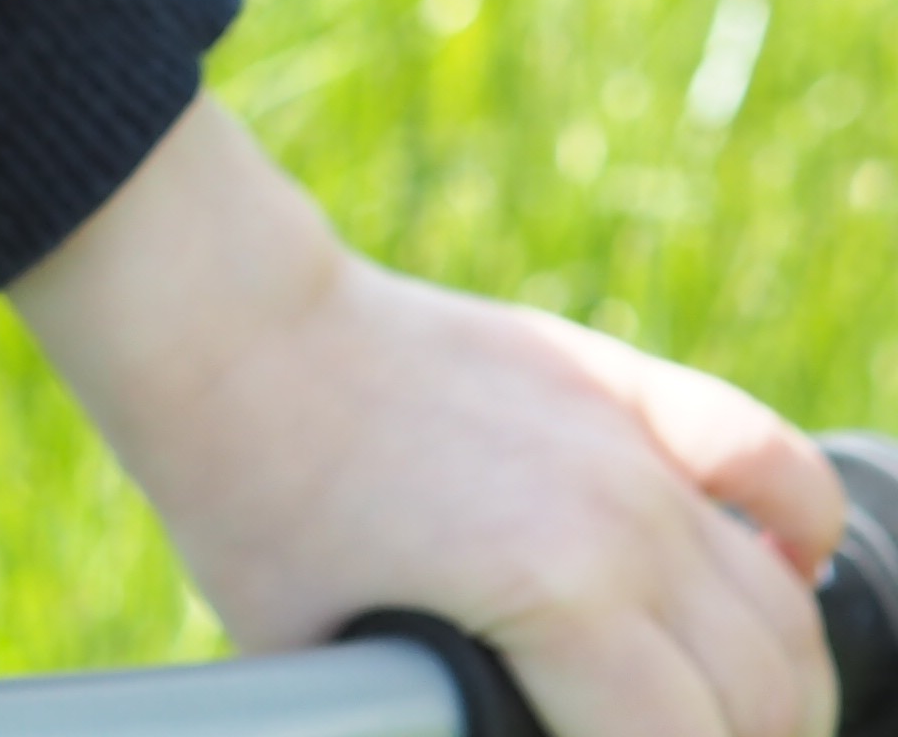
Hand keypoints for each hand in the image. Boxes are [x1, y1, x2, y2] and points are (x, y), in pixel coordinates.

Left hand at [18, 101, 842, 736]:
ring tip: (707, 711)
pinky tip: (774, 576)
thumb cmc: (255, 504)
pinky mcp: (622, 386)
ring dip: (766, 683)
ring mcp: (633, 452)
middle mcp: (625, 528)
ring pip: (780, 610)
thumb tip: (489, 729)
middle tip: (638, 733)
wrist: (230, 333)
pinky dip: (799, 536)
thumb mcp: (332, 664)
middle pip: (759, 697)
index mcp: (559, 602)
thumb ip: (441, 720)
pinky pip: (774, 464)